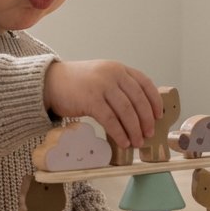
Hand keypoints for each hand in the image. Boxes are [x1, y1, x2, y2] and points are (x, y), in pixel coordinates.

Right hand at [43, 60, 161, 149]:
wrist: (51, 82)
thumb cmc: (77, 83)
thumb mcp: (102, 77)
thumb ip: (119, 87)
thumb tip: (139, 111)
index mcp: (119, 69)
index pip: (145, 84)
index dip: (154, 101)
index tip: (158, 116)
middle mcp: (113, 74)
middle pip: (138, 100)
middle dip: (146, 120)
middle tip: (149, 133)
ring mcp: (102, 86)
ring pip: (126, 111)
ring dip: (134, 129)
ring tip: (137, 142)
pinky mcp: (90, 100)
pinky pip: (110, 120)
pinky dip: (119, 133)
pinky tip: (123, 142)